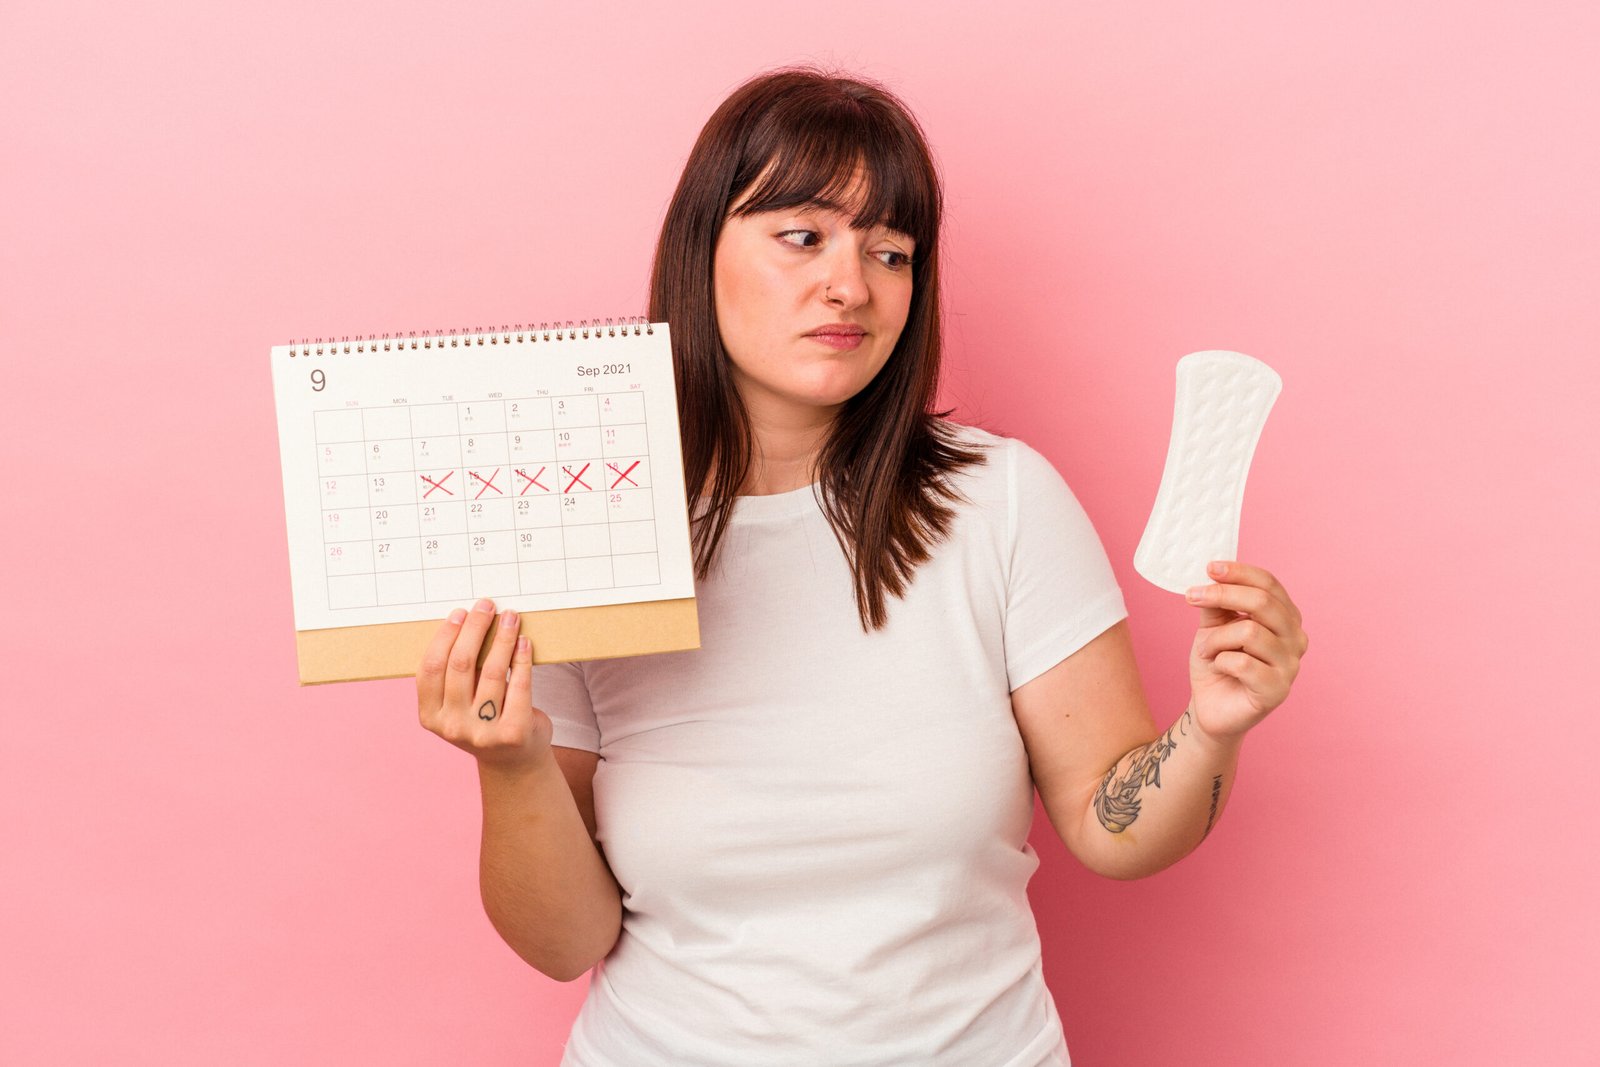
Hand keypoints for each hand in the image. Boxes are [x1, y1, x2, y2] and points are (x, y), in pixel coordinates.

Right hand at [417, 598, 552, 771]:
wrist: (513, 761)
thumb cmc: (484, 720)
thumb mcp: (458, 703)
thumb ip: (457, 673)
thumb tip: (469, 621)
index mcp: (430, 716)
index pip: (431, 667)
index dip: (445, 636)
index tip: (460, 613)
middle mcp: (452, 726)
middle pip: (461, 664)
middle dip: (475, 628)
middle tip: (486, 606)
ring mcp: (482, 732)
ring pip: (493, 671)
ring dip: (503, 638)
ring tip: (511, 618)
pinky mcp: (513, 732)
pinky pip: (519, 685)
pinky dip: (522, 659)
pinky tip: (524, 641)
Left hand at [1184, 561, 1308, 742]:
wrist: (1210, 707)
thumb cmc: (1218, 664)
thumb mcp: (1213, 626)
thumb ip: (1217, 603)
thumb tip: (1213, 575)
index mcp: (1285, 618)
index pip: (1269, 585)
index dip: (1240, 573)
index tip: (1210, 568)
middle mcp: (1296, 639)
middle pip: (1263, 602)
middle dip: (1222, 595)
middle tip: (1192, 597)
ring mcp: (1290, 666)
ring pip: (1249, 632)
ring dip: (1216, 638)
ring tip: (1207, 650)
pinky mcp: (1277, 690)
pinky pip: (1243, 663)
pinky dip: (1221, 661)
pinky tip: (1219, 668)